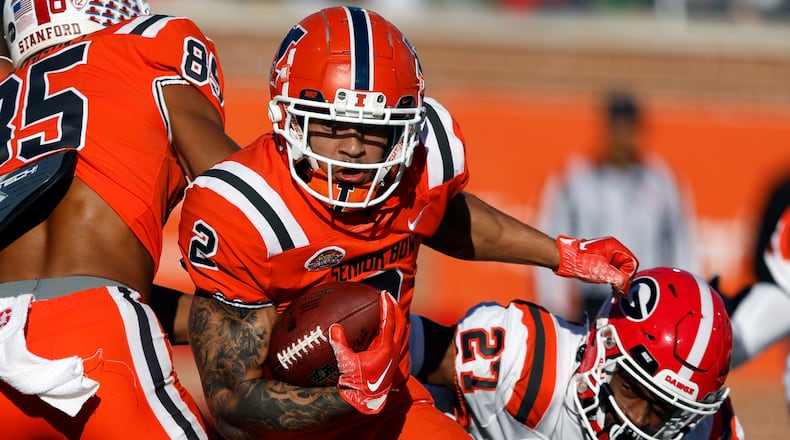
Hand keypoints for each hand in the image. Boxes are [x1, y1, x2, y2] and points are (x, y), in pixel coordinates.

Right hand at [329, 290, 405, 413]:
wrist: (366, 400)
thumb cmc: (357, 383)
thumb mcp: (346, 363)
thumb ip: (339, 344)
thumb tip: (333, 327)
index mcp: (385, 348)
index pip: (389, 321)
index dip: (387, 305)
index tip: (383, 293)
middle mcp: (393, 349)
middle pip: (400, 322)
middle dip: (395, 307)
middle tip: (388, 295)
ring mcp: (394, 355)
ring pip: (401, 330)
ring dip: (397, 317)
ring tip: (390, 307)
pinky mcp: (392, 359)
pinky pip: (397, 338)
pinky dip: (394, 327)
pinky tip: (386, 326)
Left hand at [554, 235, 638, 294]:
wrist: (563, 259)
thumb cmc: (581, 262)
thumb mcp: (603, 271)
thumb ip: (618, 279)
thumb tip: (625, 287)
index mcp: (614, 247)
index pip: (632, 262)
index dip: (629, 275)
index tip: (622, 286)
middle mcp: (612, 249)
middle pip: (627, 266)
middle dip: (624, 280)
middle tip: (620, 292)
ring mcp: (606, 255)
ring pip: (619, 270)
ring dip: (618, 281)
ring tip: (615, 292)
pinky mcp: (600, 262)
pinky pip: (612, 271)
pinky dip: (612, 280)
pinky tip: (610, 288)